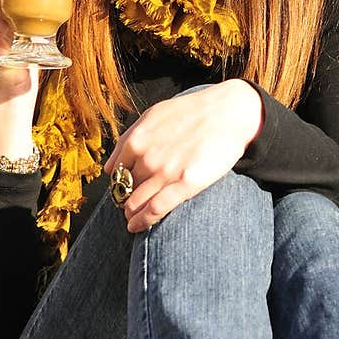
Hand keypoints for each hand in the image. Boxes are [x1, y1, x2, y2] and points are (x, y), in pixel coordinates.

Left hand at [103, 81, 263, 232]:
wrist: (227, 113)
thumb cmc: (192, 113)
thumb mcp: (153, 115)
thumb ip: (129, 138)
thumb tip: (110, 167)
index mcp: (136, 140)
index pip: (116, 172)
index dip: (118, 185)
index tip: (122, 191)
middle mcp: (146, 157)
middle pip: (125, 189)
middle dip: (124, 199)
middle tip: (128, 206)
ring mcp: (165, 172)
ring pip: (136, 202)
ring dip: (131, 214)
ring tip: (132, 219)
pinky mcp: (185, 184)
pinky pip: (155, 209)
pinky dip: (142, 221)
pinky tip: (136, 226)